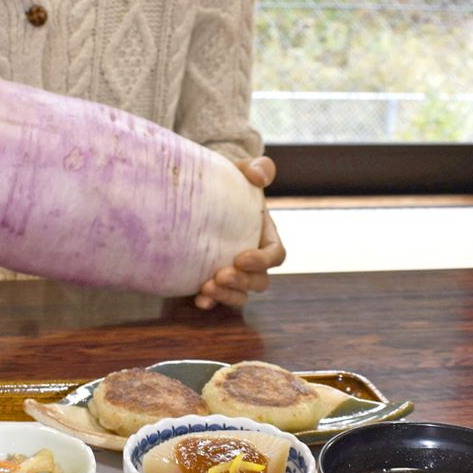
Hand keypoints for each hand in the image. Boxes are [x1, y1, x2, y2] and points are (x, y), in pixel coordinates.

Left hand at [194, 155, 285, 310]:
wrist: (204, 193)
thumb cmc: (230, 181)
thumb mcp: (244, 170)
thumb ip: (259, 169)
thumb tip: (258, 176)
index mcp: (266, 236)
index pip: (276, 255)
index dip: (263, 261)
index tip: (242, 257)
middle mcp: (253, 259)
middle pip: (259, 281)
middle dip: (242, 282)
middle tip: (220, 275)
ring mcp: (235, 272)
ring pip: (241, 294)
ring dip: (227, 296)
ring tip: (206, 288)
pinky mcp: (214, 279)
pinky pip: (218, 298)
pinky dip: (210, 302)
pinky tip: (197, 300)